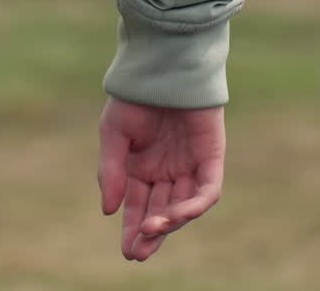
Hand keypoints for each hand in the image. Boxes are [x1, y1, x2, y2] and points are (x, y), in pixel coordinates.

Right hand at [96, 96, 225, 260]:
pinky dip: (193, 206)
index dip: (133, 230)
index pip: (138, 207)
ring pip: (184, 206)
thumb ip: (112, 172)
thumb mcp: (114, 135)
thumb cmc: (135, 98)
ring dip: (170, 222)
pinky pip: (206, 190)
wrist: (162, 67)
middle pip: (161, 212)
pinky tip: (176, 215)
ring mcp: (190, 166)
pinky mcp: (211, 159)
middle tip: (139, 252)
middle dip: (150, 234)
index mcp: (141, 168)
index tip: (129, 251)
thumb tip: (109, 211)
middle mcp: (166, 172)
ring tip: (152, 229)